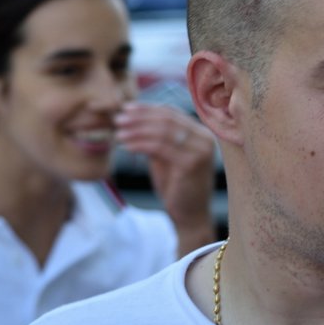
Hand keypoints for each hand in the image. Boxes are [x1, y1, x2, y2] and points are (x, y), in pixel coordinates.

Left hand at [114, 103, 215, 244]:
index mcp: (200, 133)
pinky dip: (140, 144)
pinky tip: (126, 147)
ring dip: (136, 131)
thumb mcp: (165, 156)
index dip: (147, 109)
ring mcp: (200, 151)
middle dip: (139, 118)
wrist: (189, 215)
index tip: (126, 109)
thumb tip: (133, 117)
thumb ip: (156, 137)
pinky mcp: (191, 164)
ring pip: (162, 132)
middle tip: (118, 120)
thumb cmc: (176, 186)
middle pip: (166, 119)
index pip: (171, 113)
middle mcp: (205, 139)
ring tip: (118, 134)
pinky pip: (159, 147)